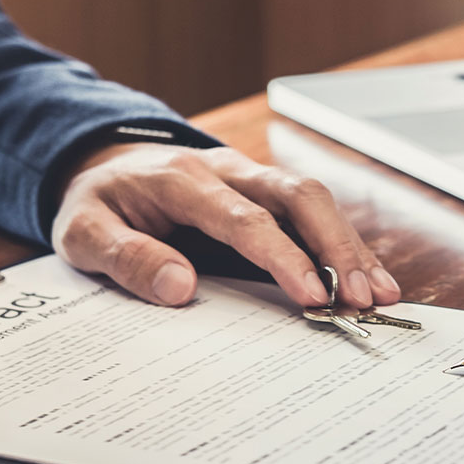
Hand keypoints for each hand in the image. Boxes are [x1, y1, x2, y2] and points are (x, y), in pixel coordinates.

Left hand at [52, 143, 400, 307]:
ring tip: (381, 296)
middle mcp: (229, 170)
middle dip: (336, 248)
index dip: (281, 255)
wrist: (106, 165)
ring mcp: (254, 178)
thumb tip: (181, 288)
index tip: (310, 294)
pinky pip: (316, 214)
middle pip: (298, 196)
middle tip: (360, 298)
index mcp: (183, 179)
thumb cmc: (100, 205)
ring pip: (317, 201)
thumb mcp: (83, 233)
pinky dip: (347, 247)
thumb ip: (126, 257)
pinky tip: (372, 280)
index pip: (243, 217)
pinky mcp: (269, 195)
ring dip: (351, 248)